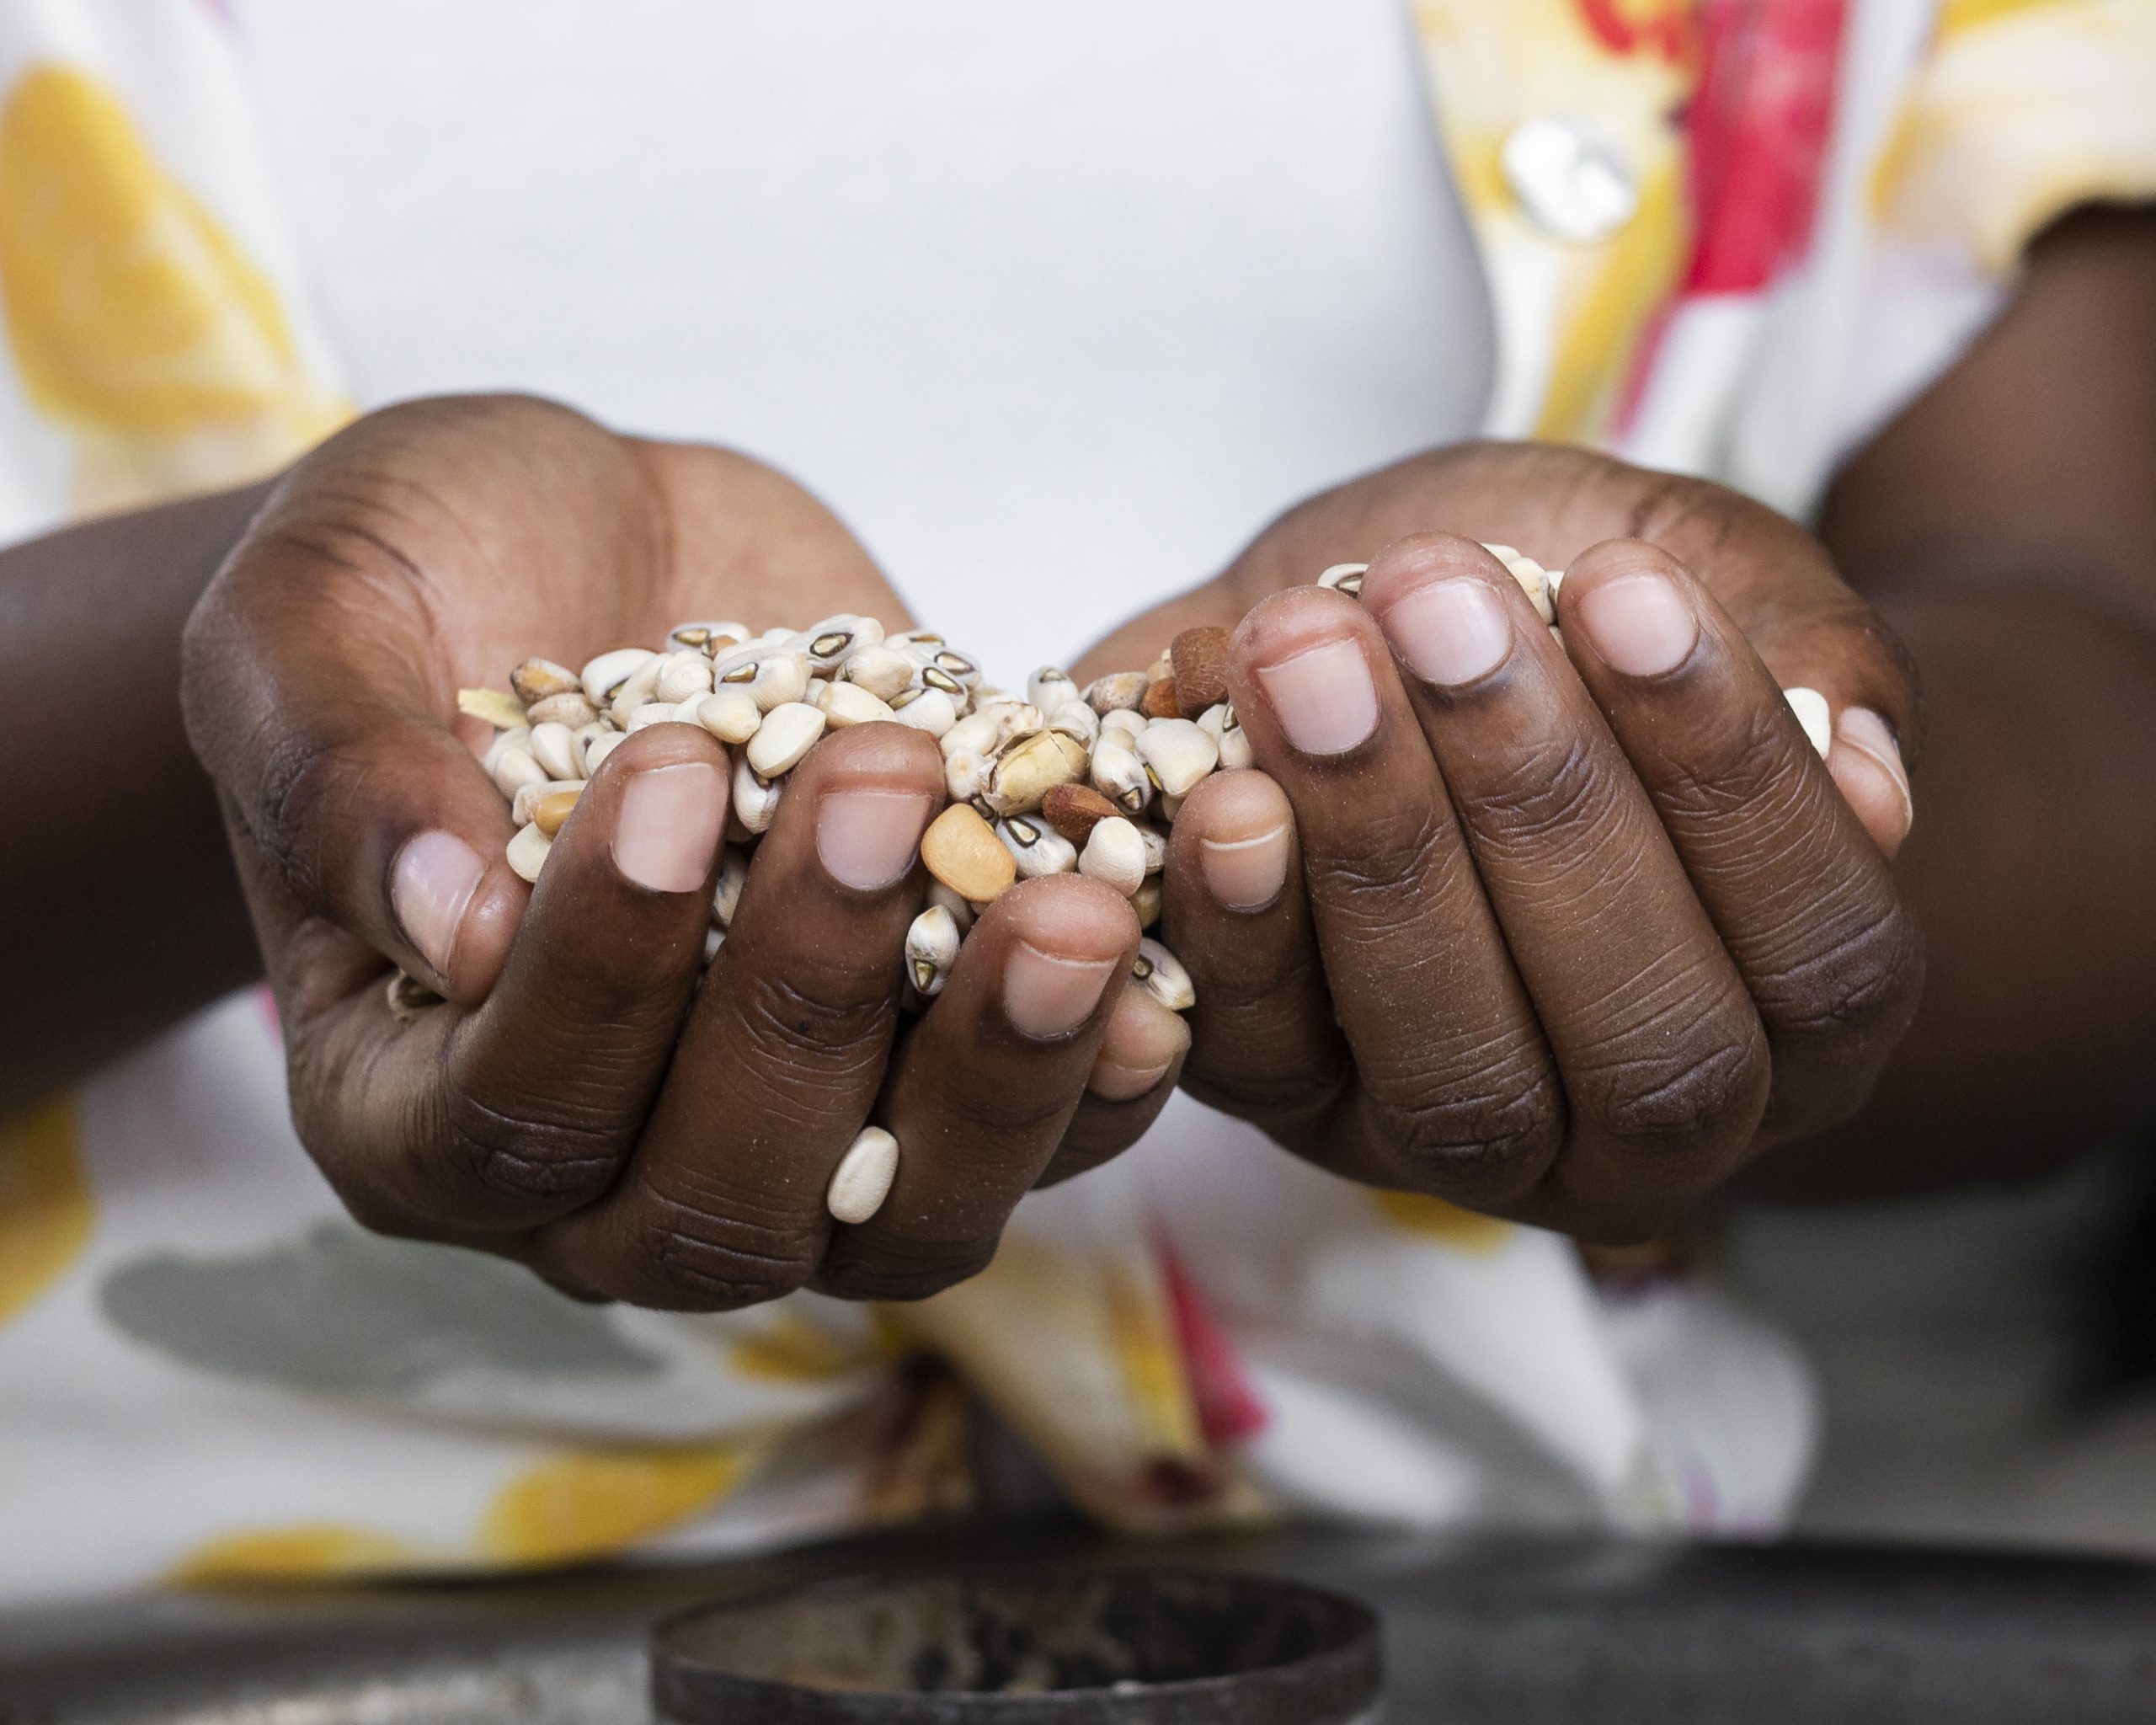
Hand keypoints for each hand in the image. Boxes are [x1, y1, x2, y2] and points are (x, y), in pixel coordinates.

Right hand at [183, 395, 1185, 1306]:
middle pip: (723, 1201)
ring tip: (1074, 904)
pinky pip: (1039, 1133)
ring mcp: (790, 1138)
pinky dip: (1104, 1062)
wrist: (592, 548)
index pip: (511, 1114)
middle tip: (883, 795)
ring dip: (998, 1069)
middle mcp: (606, 1169)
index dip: (601, 971)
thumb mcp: (319, 619)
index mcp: (414, 1100)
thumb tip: (436, 919)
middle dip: (812, 1003)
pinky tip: (1161, 947)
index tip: (674, 774)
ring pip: (908, 1212)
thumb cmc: (422, 580)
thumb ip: (340, 767)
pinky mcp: (933, 1067)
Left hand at [1079, 442, 1922, 1240]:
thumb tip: (1863, 769)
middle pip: (1645, 1044)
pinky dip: (1239, 931)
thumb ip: (1806, 654)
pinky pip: (1264, 1062)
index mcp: (1801, 1023)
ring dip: (1383, 850)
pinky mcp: (1294, 1104)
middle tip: (1441, 604)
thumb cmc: (1579, 611)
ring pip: (1457, 1073)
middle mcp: (1649, 1126)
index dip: (1729, 774)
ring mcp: (1462, 1138)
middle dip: (1539, 808)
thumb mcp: (1708, 577)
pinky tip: (1221, 795)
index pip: (1816, 950)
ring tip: (1315, 656)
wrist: (1387, 632)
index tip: (1627, 586)